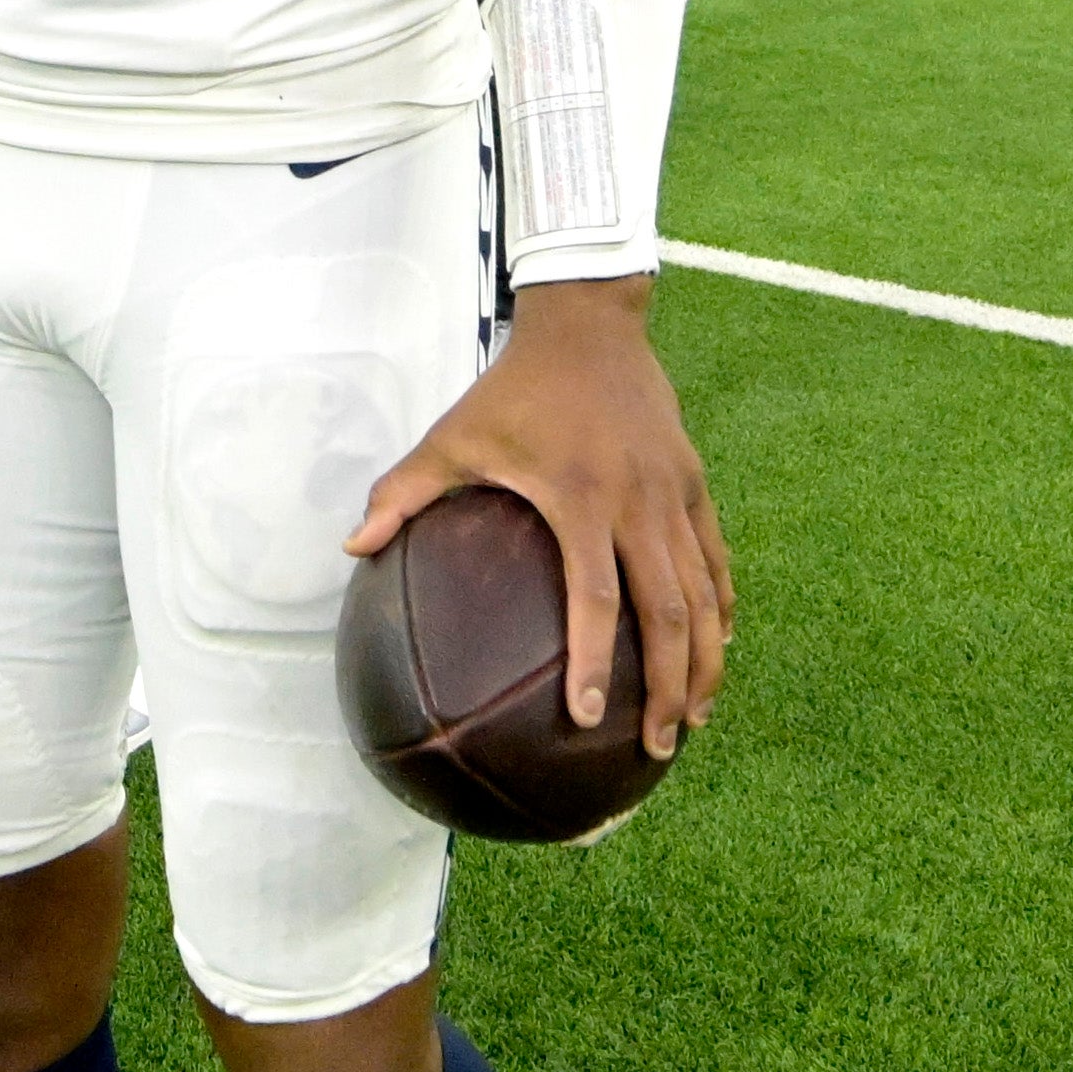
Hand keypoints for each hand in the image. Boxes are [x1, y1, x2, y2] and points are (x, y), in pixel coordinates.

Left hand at [347, 279, 728, 758]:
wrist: (591, 324)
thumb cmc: (513, 390)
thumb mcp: (452, 436)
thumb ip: (403, 494)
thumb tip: (351, 549)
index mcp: (582, 499)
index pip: (595, 599)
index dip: (596, 662)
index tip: (588, 718)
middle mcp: (639, 504)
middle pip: (670, 615)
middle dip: (669, 687)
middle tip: (657, 747)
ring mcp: (675, 495)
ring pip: (705, 596)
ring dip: (705, 661)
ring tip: (696, 717)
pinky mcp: (695, 484)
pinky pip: (715, 560)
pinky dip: (721, 607)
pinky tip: (718, 647)